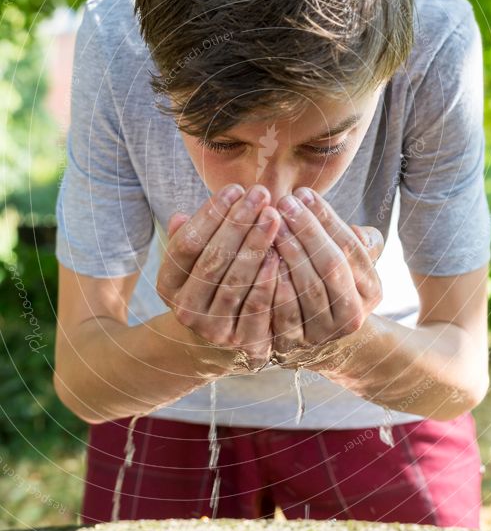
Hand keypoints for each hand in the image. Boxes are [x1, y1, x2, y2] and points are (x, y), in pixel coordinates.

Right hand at [157, 183, 280, 370]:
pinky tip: (281, 252)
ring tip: (273, 215)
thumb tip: (179, 215)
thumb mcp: (192, 264)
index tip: (233, 188)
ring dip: (256, 245)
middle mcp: (186, 309)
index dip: (210, 214)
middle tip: (260, 193)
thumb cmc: (210, 285)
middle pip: (213, 259)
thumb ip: (187, 238)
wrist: (220, 341)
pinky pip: (258, 306)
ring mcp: (213, 328)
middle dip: (238, 222)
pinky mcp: (243, 343)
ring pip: (236, 281)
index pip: (187, 244)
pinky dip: (269, 278)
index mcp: (169, 285)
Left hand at [271, 187, 383, 362]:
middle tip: (284, 202)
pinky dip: (272, 283)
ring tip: (270, 222)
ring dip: (288, 251)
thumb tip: (349, 226)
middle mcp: (353, 316)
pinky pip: (281, 312)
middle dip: (306, 230)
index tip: (303, 193)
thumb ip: (354, 240)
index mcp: (371, 290)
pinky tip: (261, 257)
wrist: (311, 331)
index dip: (326, 219)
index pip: (351, 248)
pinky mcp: (292, 345)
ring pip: (307, 287)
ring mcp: (322, 334)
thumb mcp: (348, 259)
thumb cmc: (327, 278)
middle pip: (331, 265)